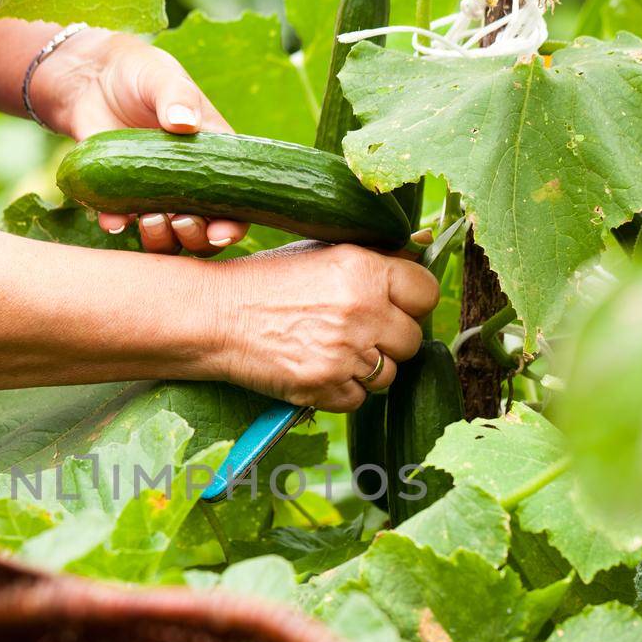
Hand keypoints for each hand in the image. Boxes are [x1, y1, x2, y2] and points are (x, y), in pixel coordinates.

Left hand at [33, 28, 246, 255]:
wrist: (90, 78)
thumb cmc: (139, 72)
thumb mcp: (161, 76)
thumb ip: (176, 96)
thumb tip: (184, 123)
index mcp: (212, 158)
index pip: (235, 202)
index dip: (233, 225)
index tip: (221, 233)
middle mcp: (188, 183)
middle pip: (203, 232)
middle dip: (196, 238)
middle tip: (180, 222)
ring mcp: (154, 193)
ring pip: (167, 237)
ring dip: (161, 240)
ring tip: (149, 220)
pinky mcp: (120, 195)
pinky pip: (122, 222)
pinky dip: (118, 226)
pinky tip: (113, 220)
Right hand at [208, 243, 438, 411]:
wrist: (214, 315)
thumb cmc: (267, 280)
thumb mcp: (321, 254)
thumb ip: (374, 257)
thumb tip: (426, 241)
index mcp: (363, 268)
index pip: (425, 292)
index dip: (411, 301)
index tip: (394, 305)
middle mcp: (361, 310)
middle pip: (411, 339)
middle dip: (389, 338)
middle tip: (357, 331)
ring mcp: (345, 352)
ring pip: (388, 374)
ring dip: (367, 368)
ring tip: (331, 349)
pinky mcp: (325, 386)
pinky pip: (358, 399)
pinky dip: (341, 390)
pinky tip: (316, 369)